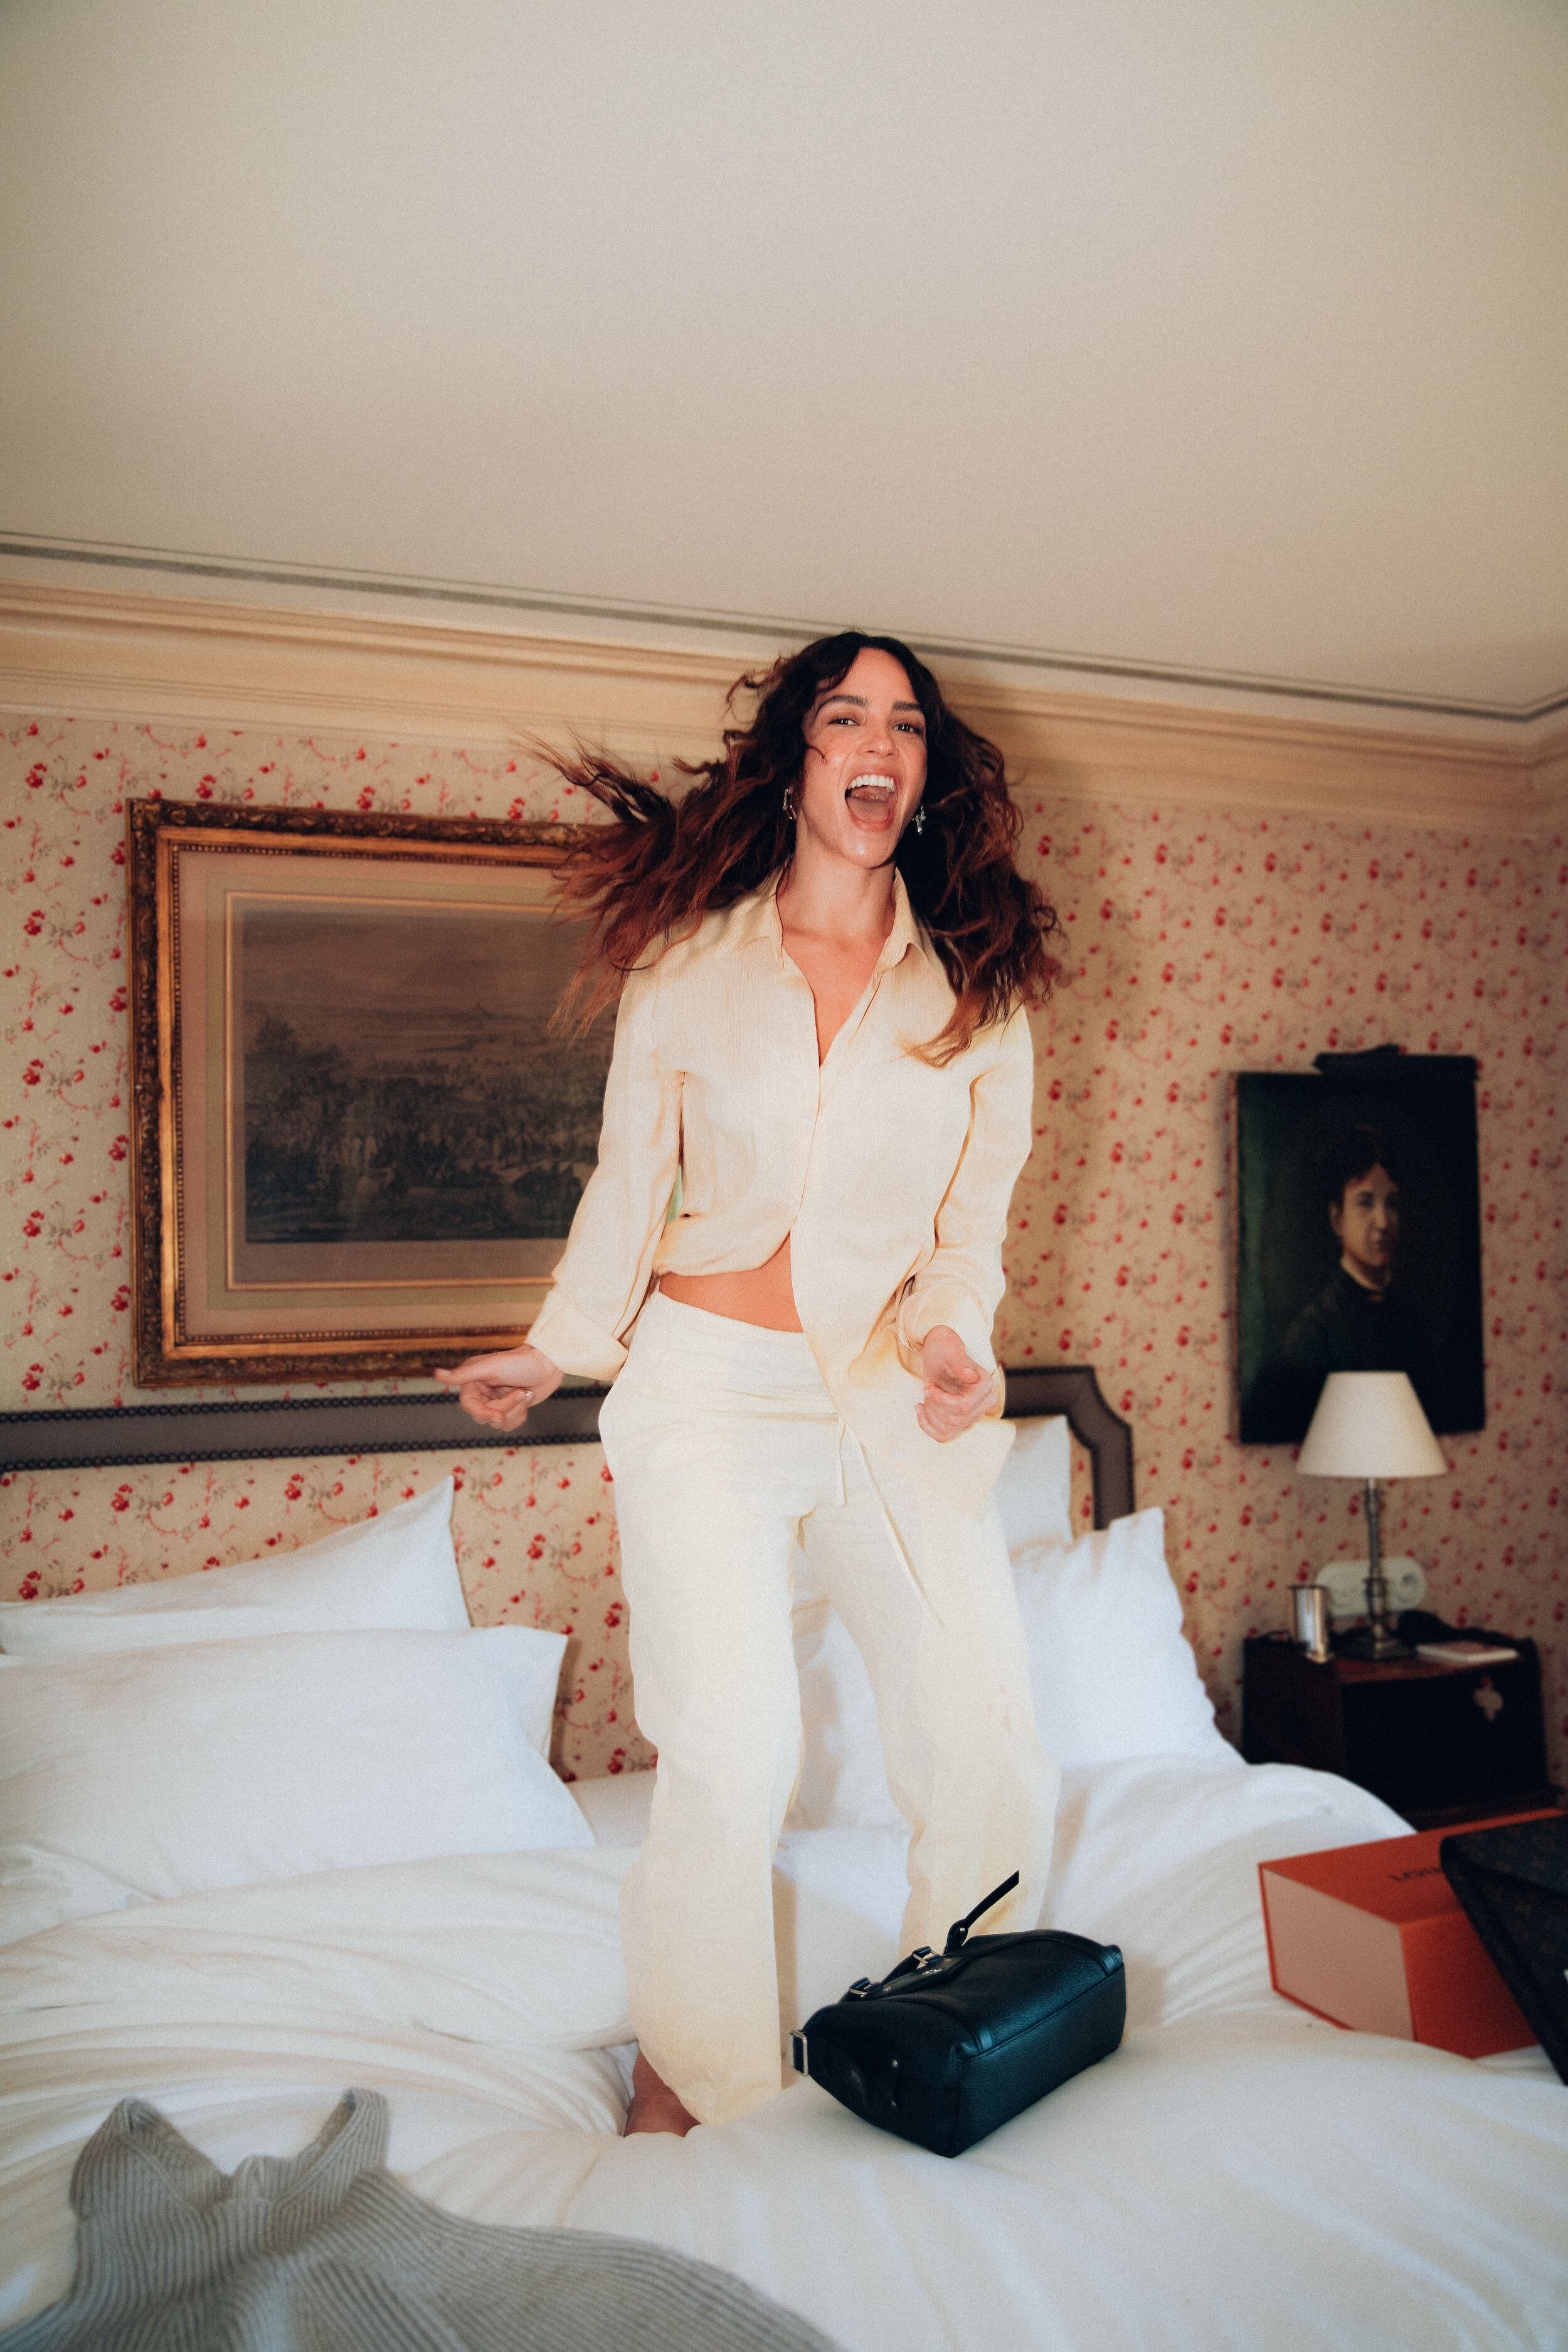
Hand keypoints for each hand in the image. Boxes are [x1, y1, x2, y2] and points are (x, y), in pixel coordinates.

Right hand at [433, 1343, 563, 1431]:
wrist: (549, 1363)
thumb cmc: (520, 1362)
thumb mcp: (491, 1367)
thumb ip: (463, 1375)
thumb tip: (436, 1374)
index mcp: (473, 1381)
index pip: (469, 1406)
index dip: (483, 1413)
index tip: (497, 1415)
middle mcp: (482, 1392)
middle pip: (485, 1416)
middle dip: (506, 1408)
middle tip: (520, 1392)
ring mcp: (497, 1401)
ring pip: (498, 1423)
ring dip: (515, 1410)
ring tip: (525, 1391)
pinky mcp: (511, 1408)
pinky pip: (510, 1424)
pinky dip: (520, 1415)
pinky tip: (527, 1398)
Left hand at [916, 1325, 999, 1442]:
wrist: (941, 1355)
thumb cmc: (945, 1349)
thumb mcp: (949, 1351)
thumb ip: (960, 1363)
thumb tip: (971, 1377)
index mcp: (985, 1385)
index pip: (963, 1406)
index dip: (940, 1400)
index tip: (927, 1387)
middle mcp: (985, 1402)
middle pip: (955, 1419)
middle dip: (933, 1406)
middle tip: (926, 1389)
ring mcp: (975, 1414)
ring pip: (948, 1429)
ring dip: (929, 1414)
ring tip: (926, 1396)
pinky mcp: (962, 1422)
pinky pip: (944, 1436)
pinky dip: (927, 1426)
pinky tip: (920, 1410)